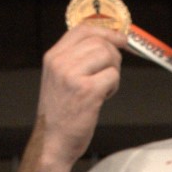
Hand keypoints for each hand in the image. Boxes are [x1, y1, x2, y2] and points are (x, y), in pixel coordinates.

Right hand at [31, 22, 124, 171]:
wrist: (52, 142)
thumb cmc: (59, 115)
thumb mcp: (59, 79)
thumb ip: (76, 60)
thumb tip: (107, 43)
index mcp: (53, 57)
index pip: (82, 29)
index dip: (106, 31)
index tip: (120, 39)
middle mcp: (61, 63)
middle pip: (100, 42)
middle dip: (113, 57)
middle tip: (109, 75)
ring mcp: (73, 76)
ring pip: (109, 57)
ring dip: (113, 73)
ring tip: (102, 88)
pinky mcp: (88, 91)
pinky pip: (113, 76)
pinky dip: (113, 87)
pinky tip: (102, 98)